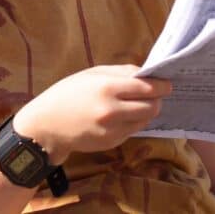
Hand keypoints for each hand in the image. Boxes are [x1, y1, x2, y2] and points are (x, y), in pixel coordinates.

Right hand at [12, 65, 170, 163]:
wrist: (47, 125)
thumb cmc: (68, 93)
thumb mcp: (92, 74)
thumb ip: (122, 72)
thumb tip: (147, 74)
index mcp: (107, 88)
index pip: (147, 88)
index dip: (162, 86)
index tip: (167, 84)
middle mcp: (112, 111)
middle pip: (152, 106)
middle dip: (157, 99)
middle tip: (154, 94)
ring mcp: (112, 130)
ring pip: (145, 120)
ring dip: (146, 111)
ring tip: (136, 103)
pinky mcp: (111, 142)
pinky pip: (133, 130)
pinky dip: (133, 121)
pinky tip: (122, 115)